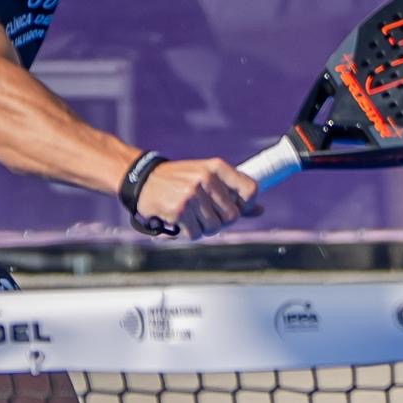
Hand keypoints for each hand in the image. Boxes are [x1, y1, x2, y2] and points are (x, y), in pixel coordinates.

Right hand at [129, 155, 258, 238]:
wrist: (143, 180)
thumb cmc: (179, 180)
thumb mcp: (207, 177)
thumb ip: (232, 193)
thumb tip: (260, 210)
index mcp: (216, 167)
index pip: (250, 189)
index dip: (247, 205)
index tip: (236, 208)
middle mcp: (206, 178)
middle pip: (232, 216)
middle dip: (221, 221)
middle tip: (206, 216)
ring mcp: (191, 194)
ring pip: (214, 228)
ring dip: (203, 228)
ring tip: (191, 217)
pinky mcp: (179, 210)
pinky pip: (196, 234)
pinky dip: (189, 233)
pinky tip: (180, 221)